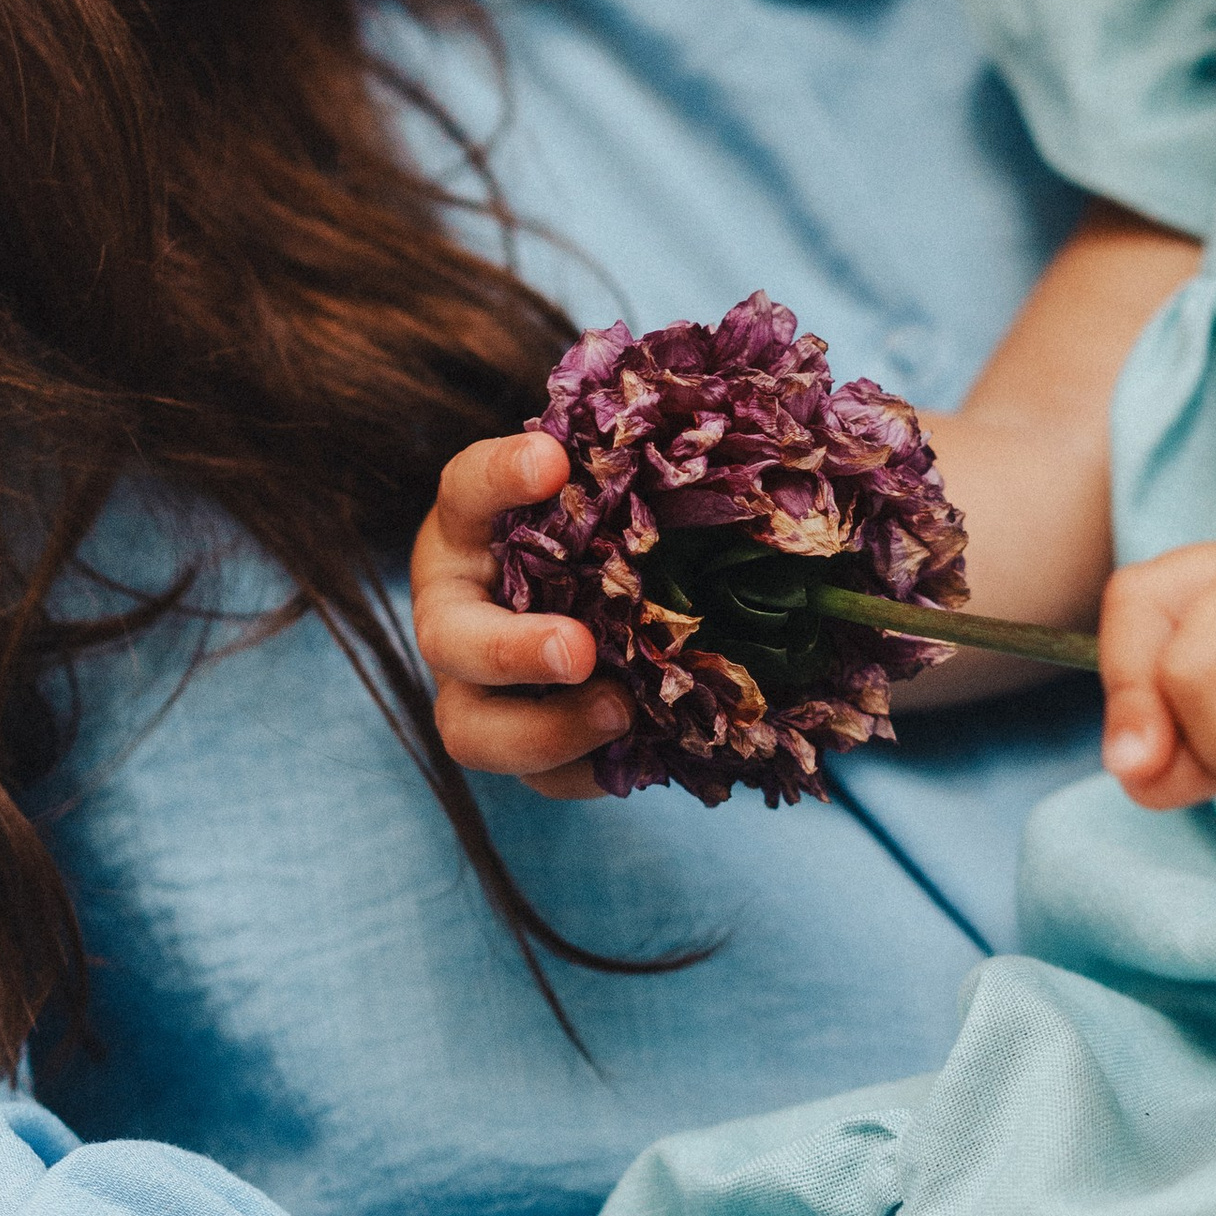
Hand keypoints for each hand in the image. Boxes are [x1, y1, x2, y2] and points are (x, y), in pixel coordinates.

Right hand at [411, 429, 627, 799]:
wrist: (616, 595)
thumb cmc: (620, 525)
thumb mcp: (625, 488)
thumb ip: (651, 465)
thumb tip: (765, 436)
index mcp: (474, 529)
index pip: (466, 489)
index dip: (499, 477)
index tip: (553, 459)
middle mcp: (459, 609)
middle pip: (449, 637)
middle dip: (510, 649)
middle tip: (577, 648)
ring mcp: (478, 688)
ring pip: (473, 730)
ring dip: (544, 731)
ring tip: (622, 711)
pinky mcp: (523, 746)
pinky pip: (543, 779)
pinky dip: (590, 770)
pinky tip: (645, 752)